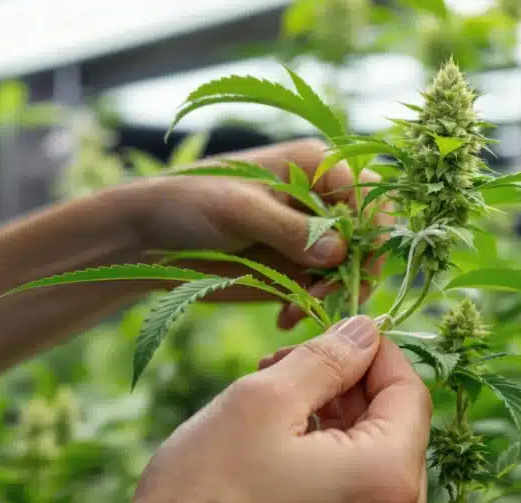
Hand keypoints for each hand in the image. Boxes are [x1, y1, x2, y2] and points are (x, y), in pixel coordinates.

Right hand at [86, 315, 431, 502]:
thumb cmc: (204, 492)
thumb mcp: (264, 400)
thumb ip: (327, 358)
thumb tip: (365, 330)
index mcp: (388, 481)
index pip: (410, 392)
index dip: (373, 351)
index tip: (332, 331)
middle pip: (395, 427)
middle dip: (348, 386)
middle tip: (286, 364)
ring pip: (375, 460)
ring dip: (335, 420)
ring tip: (276, 400)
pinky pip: (357, 495)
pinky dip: (329, 460)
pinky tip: (282, 442)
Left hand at [100, 138, 388, 329]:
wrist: (147, 237)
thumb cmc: (189, 202)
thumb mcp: (239, 210)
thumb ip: (290, 229)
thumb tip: (339, 252)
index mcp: (316, 165)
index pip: (371, 196)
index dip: (372, 232)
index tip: (353, 265)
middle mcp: (321, 199)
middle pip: (368, 236)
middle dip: (355, 270)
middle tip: (324, 296)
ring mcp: (310, 236)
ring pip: (349, 269)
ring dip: (332, 294)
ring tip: (296, 311)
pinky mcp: (294, 267)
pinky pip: (322, 290)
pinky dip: (312, 306)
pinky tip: (286, 317)